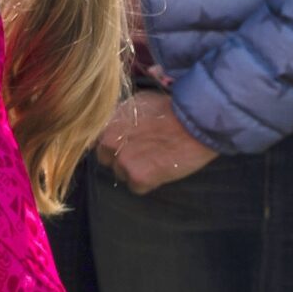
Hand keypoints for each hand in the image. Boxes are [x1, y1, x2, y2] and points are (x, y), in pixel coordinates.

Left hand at [96, 88, 216, 193]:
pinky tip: (162, 171)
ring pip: (122, 174)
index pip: (98, 141)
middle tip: (143, 155)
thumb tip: (116, 126)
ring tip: (156, 161)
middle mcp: (108, 142)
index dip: (113, 145)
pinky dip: (149, 183)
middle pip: (106, 160)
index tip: (125, 146)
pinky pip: (137, 187)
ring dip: (135, 171)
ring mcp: (122, 160)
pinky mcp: (138, 177)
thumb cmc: (172, 109)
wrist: (194, 122)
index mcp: (107, 123)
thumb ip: (121, 118)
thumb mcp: (137, 104)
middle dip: (121, 159)